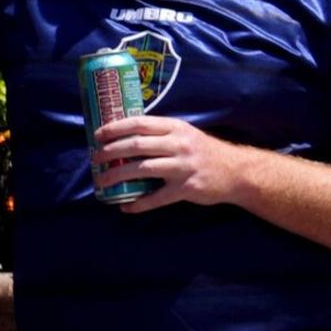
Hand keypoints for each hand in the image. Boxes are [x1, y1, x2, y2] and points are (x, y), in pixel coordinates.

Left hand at [96, 114, 256, 210]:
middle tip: (94, 159)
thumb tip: (124, 136)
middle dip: (110, 152)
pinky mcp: (186, 188)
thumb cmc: (203, 151)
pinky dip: (138, 204)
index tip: (97, 135)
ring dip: (117, 176)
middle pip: (136, 146)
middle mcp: (178, 145)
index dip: (115, 129)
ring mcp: (182, 167)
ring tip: (101, 182)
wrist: (236, 172)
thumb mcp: (184, 134)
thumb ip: (160, 134)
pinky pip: (156, 198)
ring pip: (142, 170)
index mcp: (175, 128)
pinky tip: (125, 207)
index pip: (140, 123)